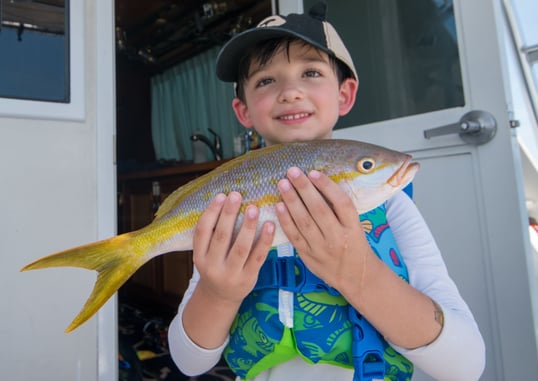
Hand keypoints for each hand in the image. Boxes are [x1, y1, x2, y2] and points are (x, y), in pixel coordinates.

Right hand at [192, 192, 274, 304]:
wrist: (221, 297)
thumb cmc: (216, 266)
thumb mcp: (206, 254)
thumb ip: (213, 234)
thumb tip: (227, 201)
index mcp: (199, 256)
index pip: (202, 231)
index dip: (211, 212)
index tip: (221, 196)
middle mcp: (212, 266)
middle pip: (221, 237)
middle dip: (229, 214)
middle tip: (236, 195)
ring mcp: (230, 274)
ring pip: (240, 247)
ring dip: (248, 226)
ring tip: (254, 208)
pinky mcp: (248, 278)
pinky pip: (258, 257)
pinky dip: (264, 240)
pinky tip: (269, 225)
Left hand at [275, 167, 372, 293]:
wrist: (354, 276)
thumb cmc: (354, 245)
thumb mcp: (356, 226)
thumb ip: (340, 209)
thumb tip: (318, 183)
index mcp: (353, 227)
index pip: (341, 203)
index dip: (327, 187)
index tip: (314, 172)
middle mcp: (338, 237)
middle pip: (320, 210)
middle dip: (304, 189)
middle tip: (292, 172)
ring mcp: (321, 248)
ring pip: (304, 222)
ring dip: (292, 201)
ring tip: (283, 184)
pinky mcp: (308, 255)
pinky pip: (294, 236)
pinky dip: (285, 220)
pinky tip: (278, 206)